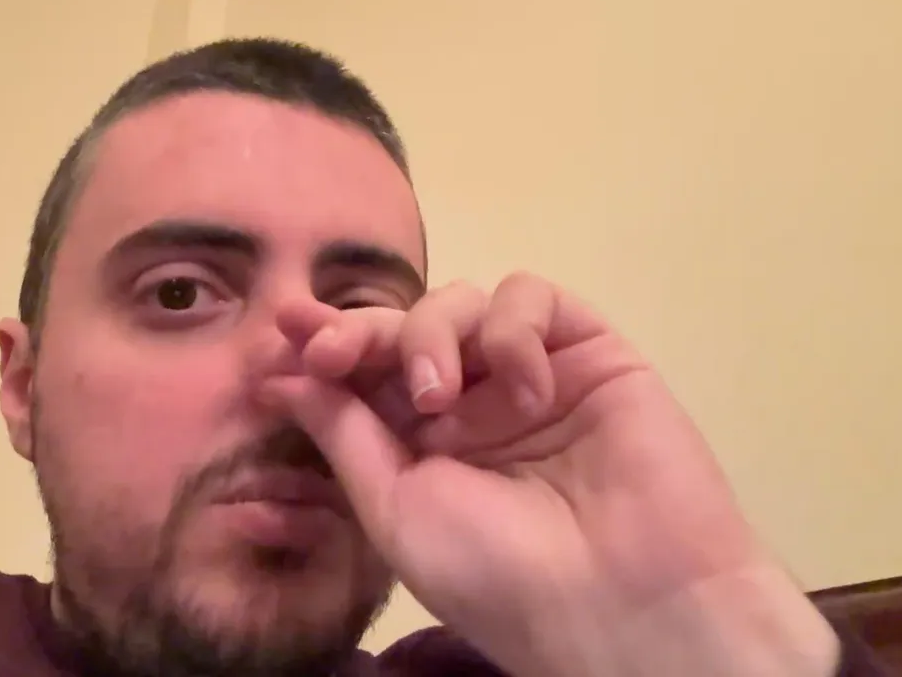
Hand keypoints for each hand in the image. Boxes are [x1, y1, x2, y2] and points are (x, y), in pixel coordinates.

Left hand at [262, 274, 839, 676]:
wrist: (621, 602)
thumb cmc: (497, 573)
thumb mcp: (396, 508)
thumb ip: (345, 435)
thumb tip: (284, 379)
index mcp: (422, 444)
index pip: (364, 375)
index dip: (325, 347)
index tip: (280, 334)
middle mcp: (472, 403)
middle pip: (406, 328)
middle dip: (361, 330)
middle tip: (329, 348)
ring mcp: (528, 374)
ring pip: (463, 304)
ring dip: (433, 335)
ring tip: (436, 395)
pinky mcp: (587, 352)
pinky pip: (533, 300)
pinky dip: (513, 329)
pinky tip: (521, 385)